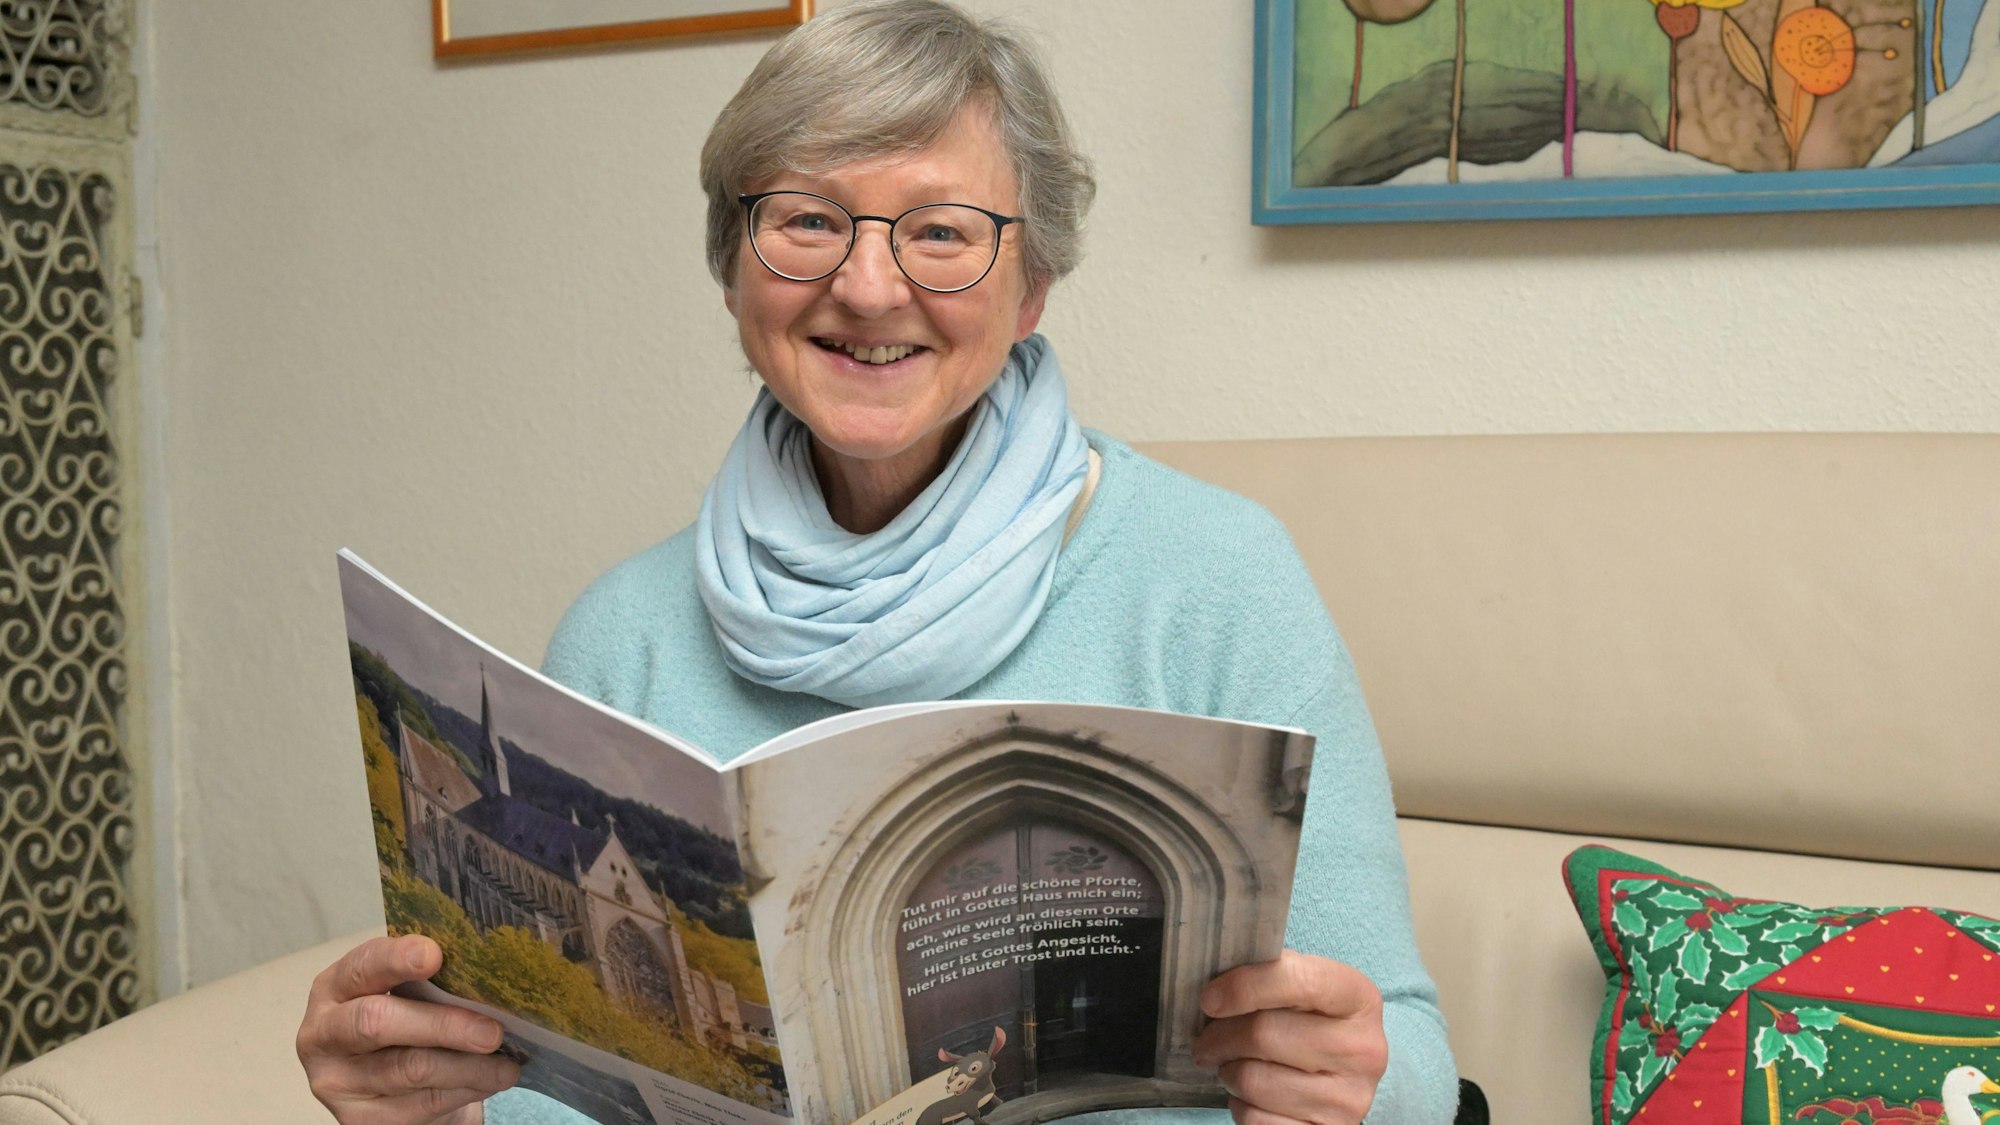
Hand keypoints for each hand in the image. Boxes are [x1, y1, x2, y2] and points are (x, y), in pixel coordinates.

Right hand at [296, 934, 518, 1123]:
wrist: (386, 1087)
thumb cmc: (403, 1021)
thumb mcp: (403, 993)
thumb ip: (427, 979)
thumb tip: (487, 970)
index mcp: (335, 988)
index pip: (362, 966)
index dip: (396, 959)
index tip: (435, 956)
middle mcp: (323, 1034)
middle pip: (376, 1023)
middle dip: (442, 1025)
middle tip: (493, 1032)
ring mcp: (337, 1082)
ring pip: (409, 1070)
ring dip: (468, 1067)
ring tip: (506, 1066)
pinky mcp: (360, 1119)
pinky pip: (421, 1104)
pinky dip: (464, 1091)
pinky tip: (489, 1082)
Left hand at [1191, 949, 1387, 1124]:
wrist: (1341, 1079)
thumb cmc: (1311, 1025)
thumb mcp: (1305, 991)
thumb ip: (1271, 977)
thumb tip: (1217, 988)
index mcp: (1359, 999)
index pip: (1299, 981)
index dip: (1244, 987)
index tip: (1209, 999)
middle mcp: (1362, 1049)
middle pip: (1264, 1034)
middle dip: (1219, 1037)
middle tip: (1206, 1040)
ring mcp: (1348, 1098)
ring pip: (1253, 1081)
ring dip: (1228, 1073)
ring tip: (1232, 1065)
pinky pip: (1256, 1120)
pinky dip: (1240, 1106)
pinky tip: (1251, 1094)